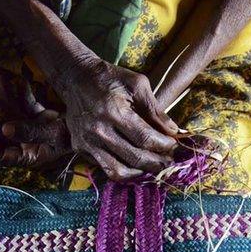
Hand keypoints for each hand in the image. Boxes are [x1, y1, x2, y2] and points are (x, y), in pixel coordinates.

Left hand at [0, 72, 71, 170]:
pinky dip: (20, 92)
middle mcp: (26, 143)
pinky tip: (18, 79)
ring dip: (4, 97)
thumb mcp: (55, 135)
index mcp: (29, 155)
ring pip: (9, 114)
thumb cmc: (76, 137)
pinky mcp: (37, 116)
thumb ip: (29, 132)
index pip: (3, 156)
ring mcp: (30, 128)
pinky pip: (23, 103)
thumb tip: (3, 128)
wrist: (95, 127)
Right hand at [53, 55, 178, 181]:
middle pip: (135, 158)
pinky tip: (134, 163)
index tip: (175, 146)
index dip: (164, 146)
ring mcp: (87, 142)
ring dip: (140, 173)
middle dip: (157, 163)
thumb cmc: (110, 79)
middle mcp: (99, 130)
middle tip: (169, 161)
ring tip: (152, 167)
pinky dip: (123, 170)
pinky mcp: (80, 148)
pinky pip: (104, 168)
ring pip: (118, 171)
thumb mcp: (137, 85)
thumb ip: (155, 110)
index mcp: (114, 111)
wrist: (76, 78)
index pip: (145, 138)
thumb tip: (174, 131)